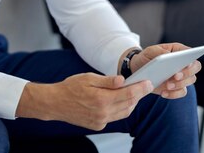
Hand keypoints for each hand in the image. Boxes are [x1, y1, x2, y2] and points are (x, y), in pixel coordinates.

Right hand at [15, 73, 152, 130]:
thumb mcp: (88, 78)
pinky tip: (120, 100)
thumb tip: (122, 80)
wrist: (55, 103)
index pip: (128, 94)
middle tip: (145, 86)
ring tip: (134, 92)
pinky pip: (115, 117)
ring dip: (131, 103)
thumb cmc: (70, 87)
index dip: (141, 88)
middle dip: (138, 95)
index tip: (149, 83)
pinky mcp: (98, 125)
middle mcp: (103, 113)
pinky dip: (120, 109)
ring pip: (124, 113)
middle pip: (129, 104)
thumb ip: (107, 80)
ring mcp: (100, 121)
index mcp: (101, 99)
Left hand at [129, 43, 202, 98]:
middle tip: (175, 76)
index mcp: (178, 51)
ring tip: (167, 85)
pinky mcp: (176, 87)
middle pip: (195, 68)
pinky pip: (182, 92)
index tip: (186, 64)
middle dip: (187, 73)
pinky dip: (174, 94)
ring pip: (190, 81)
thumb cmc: (146, 57)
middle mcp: (183, 63)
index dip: (191, 58)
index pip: (191, 53)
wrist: (138, 70)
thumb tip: (169, 55)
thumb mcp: (150, 51)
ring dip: (179, 84)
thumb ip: (160, 51)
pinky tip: (163, 93)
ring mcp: (181, 76)